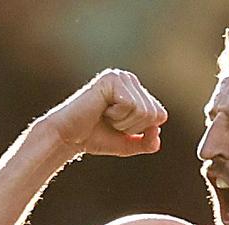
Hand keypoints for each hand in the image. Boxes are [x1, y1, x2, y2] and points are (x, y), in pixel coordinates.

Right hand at [43, 69, 167, 156]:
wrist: (69, 137)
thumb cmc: (96, 138)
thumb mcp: (128, 143)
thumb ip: (147, 142)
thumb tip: (157, 130)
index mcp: (137, 91)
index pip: (160, 115)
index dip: (141, 129)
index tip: (119, 127)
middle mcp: (130, 80)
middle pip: (153, 113)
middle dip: (132, 126)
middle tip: (110, 122)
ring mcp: (121, 77)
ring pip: (143, 110)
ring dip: (123, 122)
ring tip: (105, 116)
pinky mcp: (111, 79)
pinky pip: (130, 105)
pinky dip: (116, 115)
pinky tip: (101, 110)